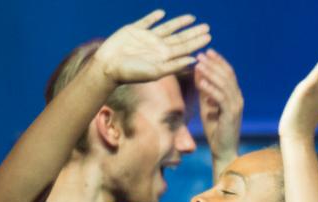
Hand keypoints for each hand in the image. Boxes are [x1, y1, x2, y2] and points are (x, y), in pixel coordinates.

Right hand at [94, 10, 210, 84]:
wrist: (108, 66)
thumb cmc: (131, 72)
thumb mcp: (155, 71)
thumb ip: (174, 65)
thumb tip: (194, 60)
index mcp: (163, 57)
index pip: (184, 48)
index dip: (197, 42)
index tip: (209, 36)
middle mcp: (156, 47)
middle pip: (179, 38)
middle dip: (193, 33)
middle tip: (207, 27)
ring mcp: (146, 38)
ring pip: (167, 28)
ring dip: (179, 23)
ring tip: (191, 18)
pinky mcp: (134, 30)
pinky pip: (146, 21)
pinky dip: (153, 17)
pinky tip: (161, 13)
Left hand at [195, 49, 242, 171]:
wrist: (223, 151)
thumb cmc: (215, 131)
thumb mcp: (207, 107)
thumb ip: (204, 91)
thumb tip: (198, 73)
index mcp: (234, 96)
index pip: (228, 73)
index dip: (218, 61)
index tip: (207, 51)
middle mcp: (238, 98)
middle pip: (227, 75)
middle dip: (213, 63)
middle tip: (201, 54)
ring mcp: (236, 106)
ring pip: (224, 84)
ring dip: (211, 72)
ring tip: (199, 64)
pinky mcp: (231, 114)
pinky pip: (220, 97)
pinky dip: (210, 88)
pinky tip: (201, 81)